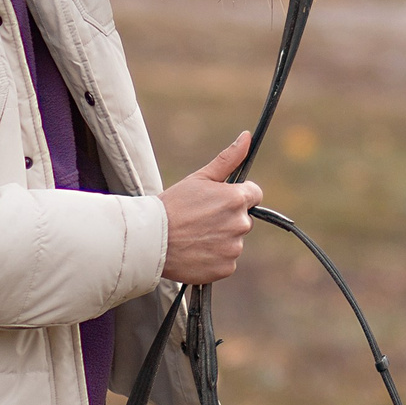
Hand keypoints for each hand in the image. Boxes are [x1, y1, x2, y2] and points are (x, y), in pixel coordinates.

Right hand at [160, 131, 263, 284]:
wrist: (151, 240)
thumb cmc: (173, 205)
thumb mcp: (200, 178)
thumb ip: (228, 158)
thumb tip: (247, 136)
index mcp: (237, 199)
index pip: (254, 195)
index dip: (237, 196)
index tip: (219, 201)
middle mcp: (240, 224)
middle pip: (244, 219)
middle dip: (228, 218)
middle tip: (201, 219)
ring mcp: (234, 248)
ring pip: (234, 240)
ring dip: (221, 239)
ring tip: (196, 236)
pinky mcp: (226, 268)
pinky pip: (227, 260)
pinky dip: (215, 257)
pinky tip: (196, 251)